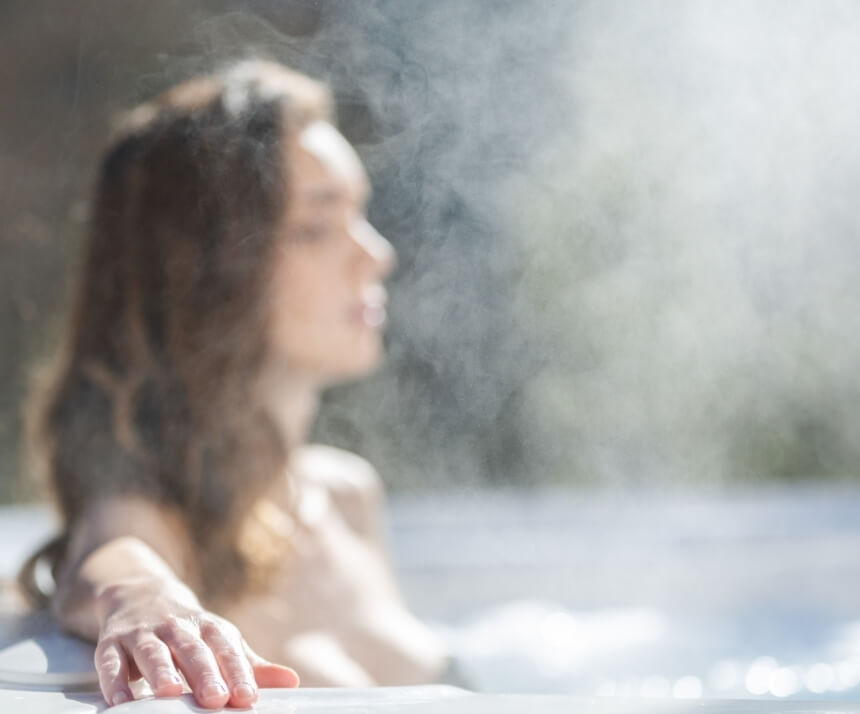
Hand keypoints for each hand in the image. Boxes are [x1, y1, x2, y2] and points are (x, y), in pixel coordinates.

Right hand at [93, 577, 298, 707]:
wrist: (139, 594)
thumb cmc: (189, 631)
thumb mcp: (220, 642)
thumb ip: (251, 665)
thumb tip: (292, 682)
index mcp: (208, 627)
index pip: (226, 648)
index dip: (238, 672)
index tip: (249, 698)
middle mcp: (177, 626)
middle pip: (192, 649)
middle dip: (204, 673)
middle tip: (216, 700)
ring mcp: (143, 632)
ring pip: (152, 651)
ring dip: (160, 671)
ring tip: (167, 694)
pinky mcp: (112, 642)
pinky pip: (111, 661)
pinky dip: (114, 680)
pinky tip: (120, 702)